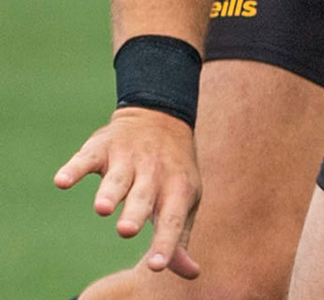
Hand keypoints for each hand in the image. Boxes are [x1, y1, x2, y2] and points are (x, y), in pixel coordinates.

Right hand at [54, 106, 202, 277]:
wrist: (162, 118)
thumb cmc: (172, 173)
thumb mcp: (184, 201)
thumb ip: (179, 237)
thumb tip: (192, 275)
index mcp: (177, 190)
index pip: (173, 220)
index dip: (166, 243)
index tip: (155, 267)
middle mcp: (154, 173)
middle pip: (144, 197)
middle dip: (135, 213)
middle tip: (126, 231)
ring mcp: (128, 159)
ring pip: (118, 178)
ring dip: (110, 192)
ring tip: (102, 209)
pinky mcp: (102, 148)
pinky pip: (87, 159)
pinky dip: (75, 168)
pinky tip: (63, 180)